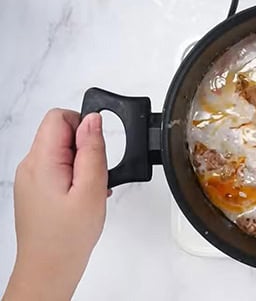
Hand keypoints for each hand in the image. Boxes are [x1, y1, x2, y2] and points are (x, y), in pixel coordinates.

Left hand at [3, 109, 108, 300]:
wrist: (49, 268)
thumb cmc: (67, 236)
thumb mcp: (91, 190)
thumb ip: (92, 150)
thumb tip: (93, 119)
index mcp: (40, 161)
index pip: (59, 117)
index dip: (84, 126)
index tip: (96, 150)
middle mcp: (29, 165)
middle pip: (60, 133)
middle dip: (84, 149)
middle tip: (93, 177)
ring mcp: (30, 177)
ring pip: (61, 151)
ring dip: (81, 164)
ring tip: (87, 191)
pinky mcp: (35, 188)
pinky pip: (57, 167)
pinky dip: (74, 176)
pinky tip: (80, 197)